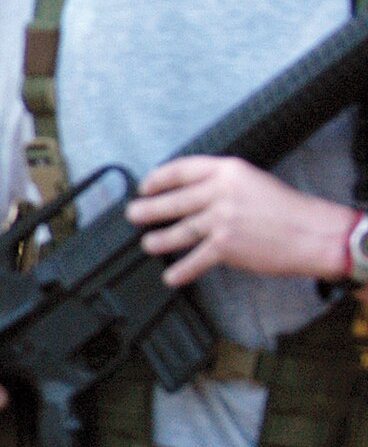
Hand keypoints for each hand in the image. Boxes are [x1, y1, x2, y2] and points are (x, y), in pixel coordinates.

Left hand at [125, 155, 358, 286]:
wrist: (313, 233)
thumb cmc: (287, 209)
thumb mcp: (252, 181)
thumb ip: (221, 184)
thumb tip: (188, 194)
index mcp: (228, 171)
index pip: (182, 170)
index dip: (158, 179)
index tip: (146, 186)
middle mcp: (221, 192)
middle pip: (173, 200)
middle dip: (148, 209)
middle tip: (134, 214)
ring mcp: (221, 219)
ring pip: (178, 230)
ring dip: (158, 240)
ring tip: (148, 244)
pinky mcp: (225, 245)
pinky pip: (194, 259)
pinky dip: (181, 271)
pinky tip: (170, 276)